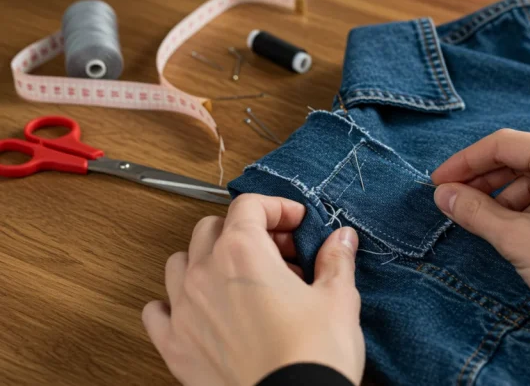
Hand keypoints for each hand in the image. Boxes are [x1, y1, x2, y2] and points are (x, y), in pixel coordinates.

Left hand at [142, 194, 363, 385]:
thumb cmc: (314, 354)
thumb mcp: (338, 299)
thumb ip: (336, 261)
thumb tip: (342, 239)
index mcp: (243, 253)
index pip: (250, 206)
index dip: (278, 208)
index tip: (297, 223)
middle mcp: (205, 273)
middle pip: (212, 228)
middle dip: (246, 231)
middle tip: (279, 253)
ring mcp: (184, 309)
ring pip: (180, 261)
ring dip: (207, 259)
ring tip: (238, 278)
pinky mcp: (175, 345)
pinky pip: (156, 311)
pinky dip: (173, 303)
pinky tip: (199, 310)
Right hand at [431, 130, 529, 355]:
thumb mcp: (516, 238)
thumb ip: (475, 211)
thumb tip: (445, 195)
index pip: (502, 145)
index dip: (464, 163)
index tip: (439, 183)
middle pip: (524, 159)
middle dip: (486, 182)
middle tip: (455, 203)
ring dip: (510, 198)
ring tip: (487, 224)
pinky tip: (520, 230)